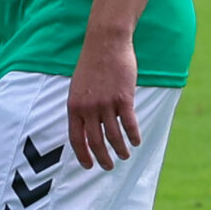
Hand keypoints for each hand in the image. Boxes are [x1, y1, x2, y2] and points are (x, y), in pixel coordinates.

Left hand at [66, 33, 141, 169]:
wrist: (105, 42)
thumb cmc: (92, 63)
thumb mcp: (78, 86)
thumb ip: (81, 106)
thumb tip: (86, 127)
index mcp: (74, 106)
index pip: (76, 139)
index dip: (83, 155)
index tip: (89, 166)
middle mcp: (88, 108)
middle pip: (95, 142)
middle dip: (103, 158)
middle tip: (109, 166)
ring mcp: (106, 104)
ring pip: (114, 136)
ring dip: (120, 150)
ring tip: (125, 155)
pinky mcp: (124, 98)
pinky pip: (129, 124)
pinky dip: (133, 136)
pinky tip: (136, 141)